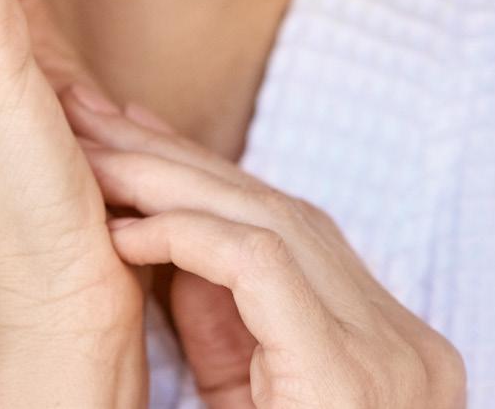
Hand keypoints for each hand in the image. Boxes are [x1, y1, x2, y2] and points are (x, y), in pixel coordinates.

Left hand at [61, 88, 467, 408]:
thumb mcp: (244, 395)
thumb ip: (223, 320)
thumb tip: (158, 236)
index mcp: (384, 342)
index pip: (286, 226)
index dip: (202, 174)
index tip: (131, 134)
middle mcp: (401, 339)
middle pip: (277, 211)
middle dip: (177, 159)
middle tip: (97, 114)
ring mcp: (387, 354)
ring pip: (267, 221)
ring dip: (167, 183)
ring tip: (93, 155)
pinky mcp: (347, 373)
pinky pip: (259, 266)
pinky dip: (186, 237)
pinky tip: (124, 230)